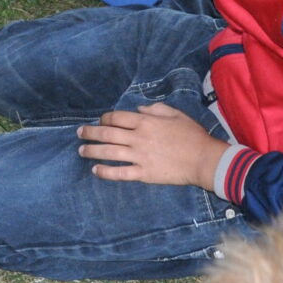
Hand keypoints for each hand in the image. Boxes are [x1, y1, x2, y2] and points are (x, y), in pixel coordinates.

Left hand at [76, 102, 228, 188]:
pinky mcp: (143, 174)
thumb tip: (139, 110)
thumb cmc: (192, 135)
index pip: (117, 118)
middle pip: (107, 134)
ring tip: (81, 151)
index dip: (105, 118)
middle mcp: (139, 138)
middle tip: (79, 134)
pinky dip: (106, 171)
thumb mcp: (176, 114)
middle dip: (90, 133)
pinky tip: (96, 170)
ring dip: (92, 151)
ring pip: (109, 152)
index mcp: (146, 122)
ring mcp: (139, 157)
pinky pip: (120, 173)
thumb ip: (156, 109)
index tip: (100, 121)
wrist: (203, 159)